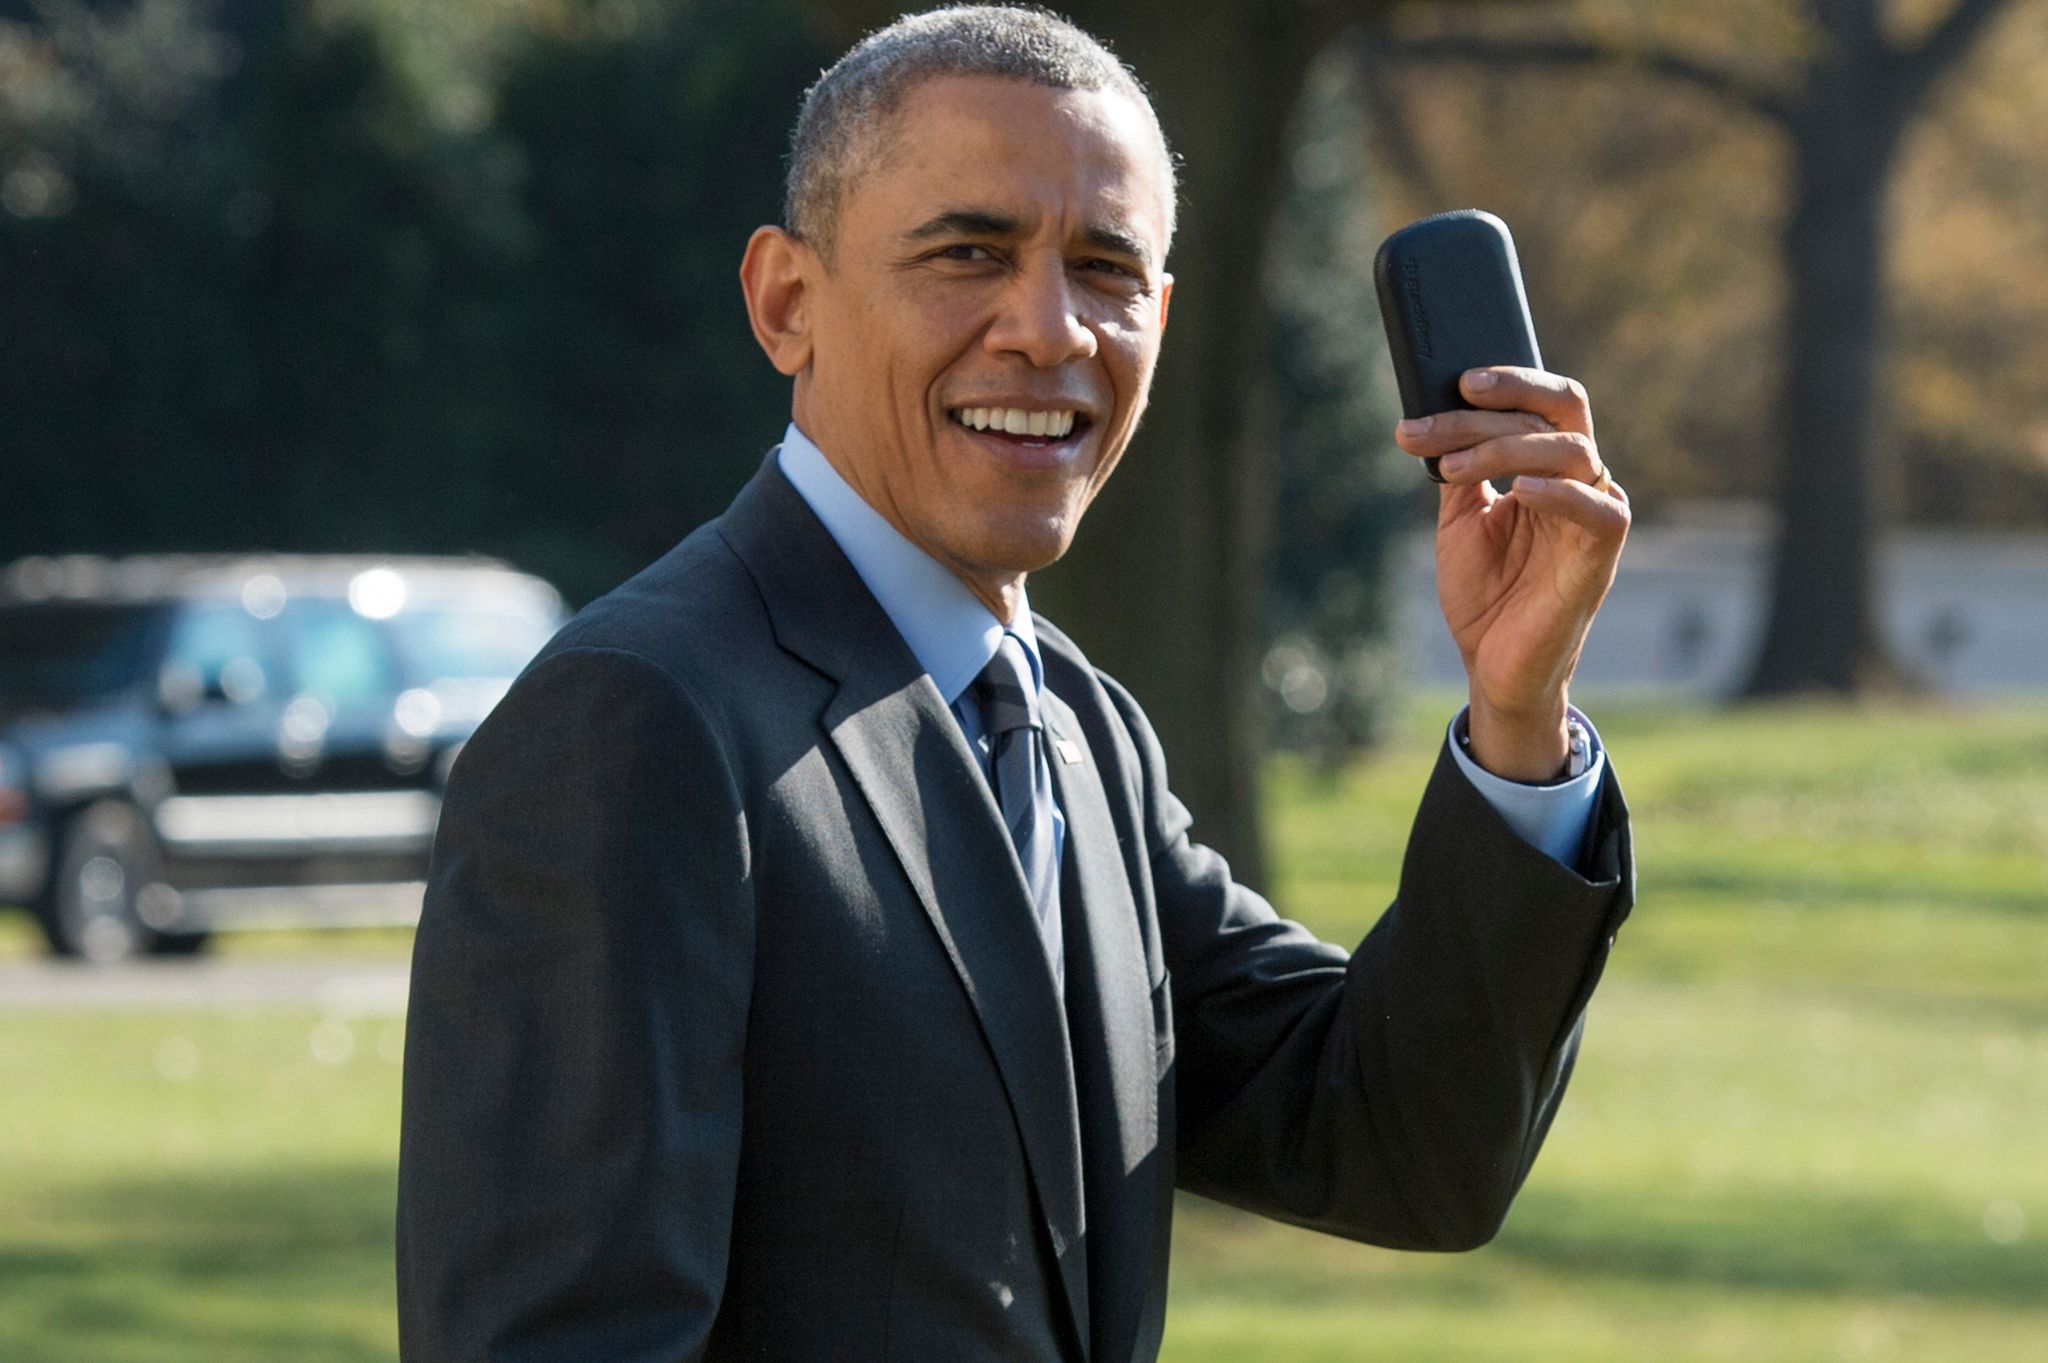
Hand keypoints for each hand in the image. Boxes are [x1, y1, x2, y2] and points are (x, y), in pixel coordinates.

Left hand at [1392, 367, 1628, 781]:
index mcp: (1546, 467)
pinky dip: (1557, 493)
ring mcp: (1593, 515)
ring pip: (1569, 450)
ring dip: (1505, 447)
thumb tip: (1432, 417)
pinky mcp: (1601, 555)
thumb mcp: (1459, 521)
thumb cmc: (1484, 593)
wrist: (1492, 664)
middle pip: (1559, 410)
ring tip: (1452, 465)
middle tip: (1451, 399)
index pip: (1541, 403)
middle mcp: (1578, 481)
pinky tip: (1514, 490)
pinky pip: (1598, 509)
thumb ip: (1458, 470)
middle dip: (1504, 399)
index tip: (1452, 381)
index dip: (1505, 383)